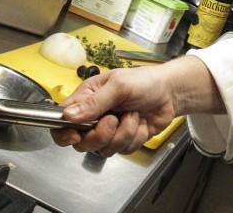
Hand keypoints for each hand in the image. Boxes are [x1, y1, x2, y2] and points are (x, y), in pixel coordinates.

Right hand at [51, 65, 179, 156]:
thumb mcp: (119, 85)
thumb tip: (68, 115)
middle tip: (114, 119)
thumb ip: (94, 102)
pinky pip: (123, 150)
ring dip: (123, 133)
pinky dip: (135, 137)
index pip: (62, 121)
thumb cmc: (144, 81)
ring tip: (134, 114)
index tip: (75, 136)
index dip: (64, 133)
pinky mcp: (124, 140)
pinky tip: (141, 122)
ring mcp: (109, 131)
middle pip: (82, 142)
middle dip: (100, 135)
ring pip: (104, 149)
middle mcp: (94, 117)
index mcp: (87, 99)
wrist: (170, 92)